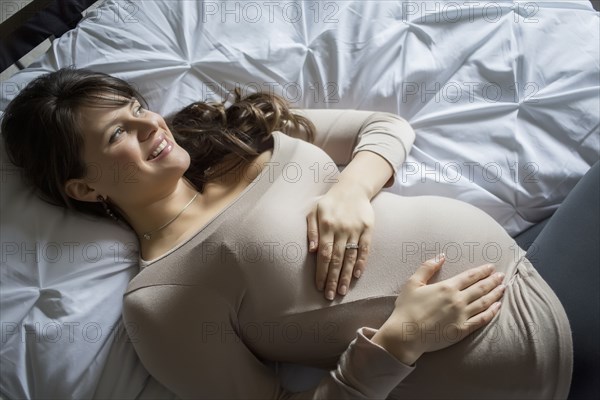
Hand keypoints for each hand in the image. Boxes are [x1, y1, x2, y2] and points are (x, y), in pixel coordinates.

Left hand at [307, 186, 374, 300]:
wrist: (352, 188)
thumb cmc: (329, 203)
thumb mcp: (313, 211)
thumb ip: (311, 230)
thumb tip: (312, 250)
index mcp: (326, 225)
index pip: (324, 254)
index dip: (322, 272)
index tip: (320, 286)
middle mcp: (341, 229)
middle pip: (336, 259)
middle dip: (333, 279)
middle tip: (330, 296)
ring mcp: (355, 229)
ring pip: (350, 257)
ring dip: (346, 275)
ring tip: (342, 291)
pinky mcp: (368, 229)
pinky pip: (364, 249)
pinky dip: (361, 263)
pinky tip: (356, 275)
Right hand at [372, 254, 504, 364]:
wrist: (406, 334)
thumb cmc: (407, 308)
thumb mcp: (412, 282)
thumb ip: (427, 267)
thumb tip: (441, 256)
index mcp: (447, 287)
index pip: (470, 276)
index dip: (482, 271)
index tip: (491, 267)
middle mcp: (458, 300)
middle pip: (480, 288)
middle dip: (492, 281)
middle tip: (502, 276)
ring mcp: (462, 316)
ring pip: (484, 302)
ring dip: (495, 294)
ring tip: (504, 288)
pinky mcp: (462, 330)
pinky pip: (482, 319)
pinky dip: (492, 312)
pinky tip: (498, 307)